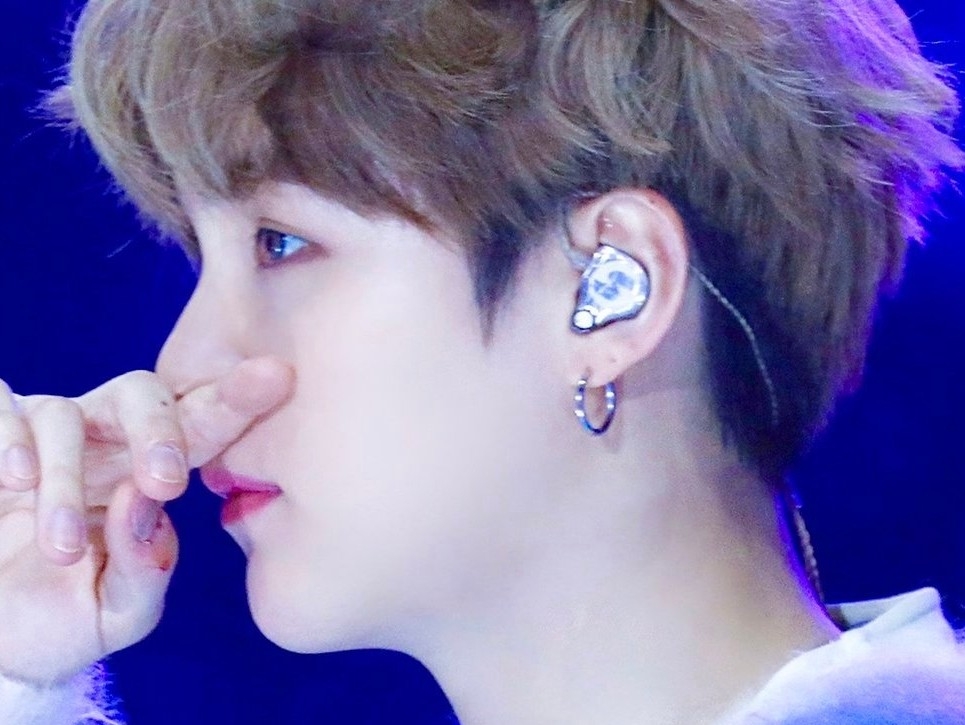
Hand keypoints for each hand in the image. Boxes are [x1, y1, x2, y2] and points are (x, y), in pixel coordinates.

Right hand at [0, 357, 293, 684]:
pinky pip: (3, 409)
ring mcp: (43, 438)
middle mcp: (102, 443)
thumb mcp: (119, 611)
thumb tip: (145, 504)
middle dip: (159, 429)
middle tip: (167, 482)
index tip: (275, 378)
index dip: (235, 401)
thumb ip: (145, 569)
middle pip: (141, 394)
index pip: (200, 426)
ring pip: (65, 418)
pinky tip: (15, 480)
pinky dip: (10, 438)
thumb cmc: (66, 617)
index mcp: (149, 473)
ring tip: (64, 549)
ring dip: (66, 482)